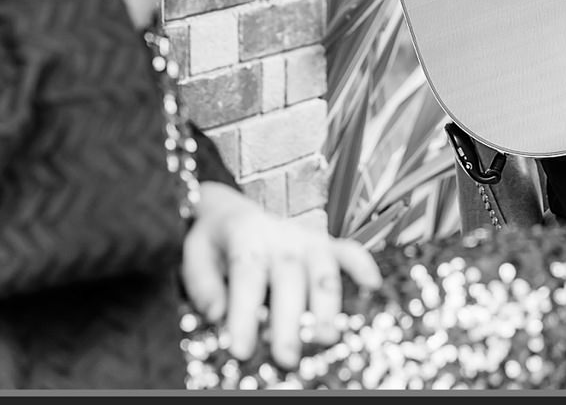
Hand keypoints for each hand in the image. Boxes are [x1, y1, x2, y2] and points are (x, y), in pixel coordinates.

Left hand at [182, 182, 381, 370]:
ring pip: (323, 270)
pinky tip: (372, 287)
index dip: (244, 312)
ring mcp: (309, 240)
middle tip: (285, 357)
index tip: (239, 350)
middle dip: (288, 319)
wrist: (236, 208)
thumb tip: (215, 313)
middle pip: (288, 278)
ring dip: (327, 304)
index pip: (246, 275)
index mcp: (246, 235)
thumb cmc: (215, 243)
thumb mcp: (194, 254)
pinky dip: (363, 266)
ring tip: (326, 339)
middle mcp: (282, 236)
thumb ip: (201, 283)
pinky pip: (350, 251)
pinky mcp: (328, 246)